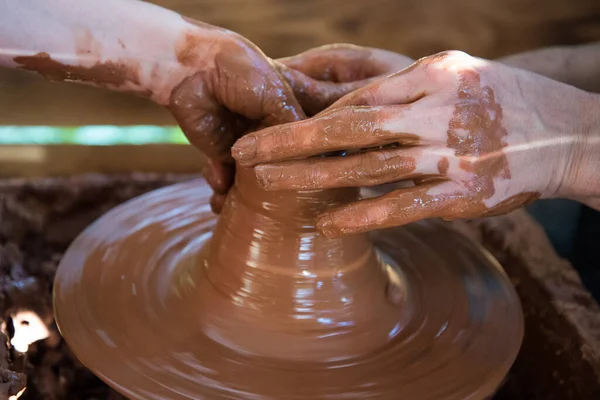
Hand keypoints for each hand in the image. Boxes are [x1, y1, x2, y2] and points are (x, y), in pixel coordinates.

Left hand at [168, 19, 306, 211]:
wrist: (193, 71)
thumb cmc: (241, 73)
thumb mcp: (278, 98)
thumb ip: (295, 128)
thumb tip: (316, 160)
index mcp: (288, 115)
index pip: (304, 146)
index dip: (306, 166)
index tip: (311, 189)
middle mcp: (268, 133)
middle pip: (278, 168)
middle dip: (275, 189)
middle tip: (280, 212)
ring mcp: (245, 146)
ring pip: (251, 180)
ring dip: (245, 197)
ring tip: (244, 210)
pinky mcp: (219, 153)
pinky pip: (224, 179)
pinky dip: (221, 189)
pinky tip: (219, 196)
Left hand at [232, 50, 595, 236]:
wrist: (572, 133)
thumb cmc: (507, 100)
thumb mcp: (458, 74)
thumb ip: (407, 86)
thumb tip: (354, 107)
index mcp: (433, 75)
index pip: (359, 97)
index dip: (309, 115)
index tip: (271, 126)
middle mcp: (438, 110)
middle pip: (352, 126)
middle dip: (292, 139)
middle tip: (246, 152)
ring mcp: (452, 154)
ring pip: (370, 165)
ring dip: (314, 177)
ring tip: (269, 185)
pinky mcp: (466, 194)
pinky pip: (407, 205)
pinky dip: (365, 214)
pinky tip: (328, 222)